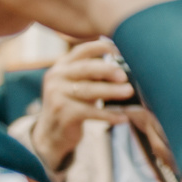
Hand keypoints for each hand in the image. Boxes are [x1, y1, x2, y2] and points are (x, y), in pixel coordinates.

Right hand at [29, 39, 131, 170]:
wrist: (52, 133)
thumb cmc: (72, 105)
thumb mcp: (79, 86)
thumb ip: (94, 75)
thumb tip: (124, 67)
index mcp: (61, 66)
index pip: (82, 51)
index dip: (102, 47)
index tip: (121, 50)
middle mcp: (56, 77)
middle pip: (85, 68)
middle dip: (108, 69)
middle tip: (124, 75)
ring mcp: (57, 95)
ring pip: (88, 90)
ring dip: (111, 91)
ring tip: (129, 91)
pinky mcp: (63, 113)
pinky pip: (90, 112)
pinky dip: (108, 115)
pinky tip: (123, 117)